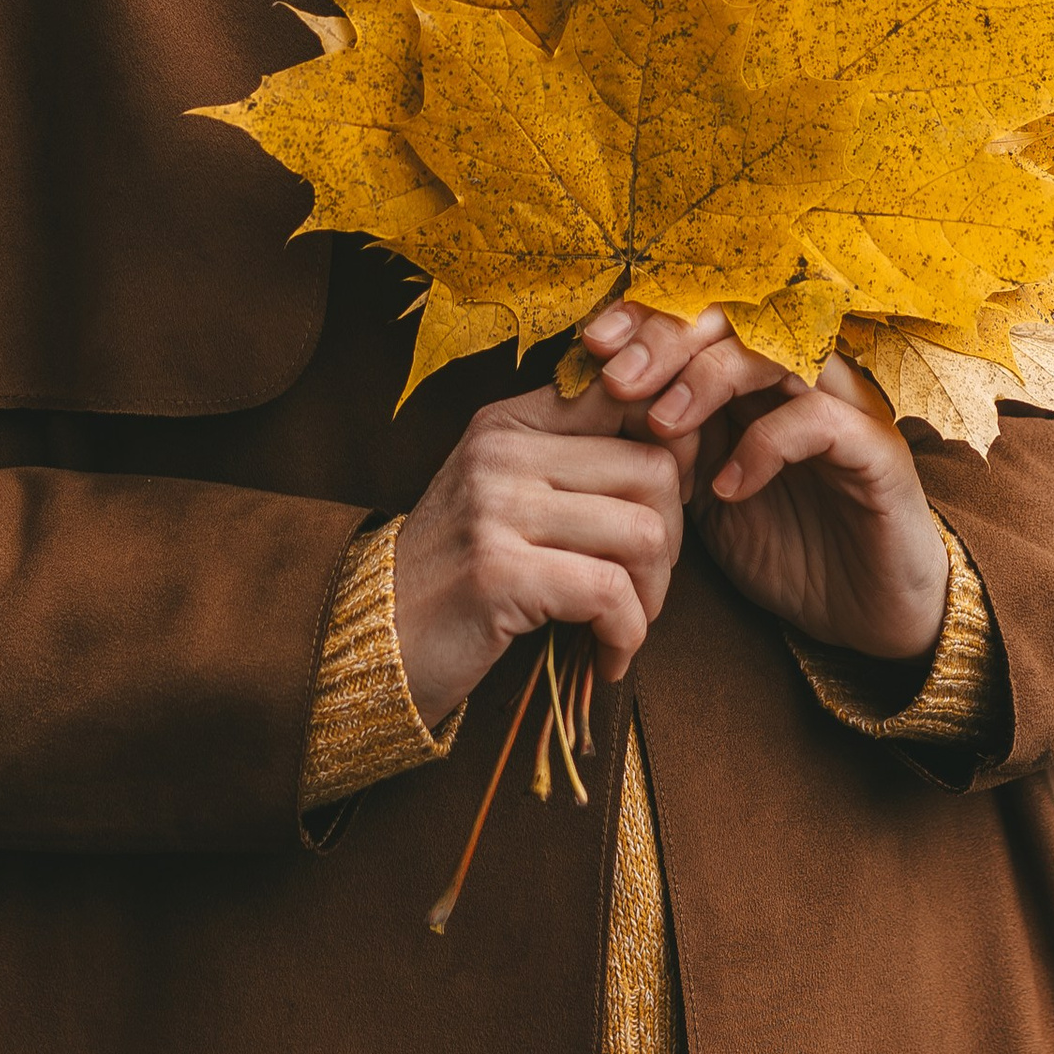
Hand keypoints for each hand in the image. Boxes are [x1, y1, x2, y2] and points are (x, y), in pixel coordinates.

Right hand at [392, 378, 685, 723]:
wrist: (370, 642)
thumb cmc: (458, 577)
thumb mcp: (507, 497)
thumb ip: (575, 464)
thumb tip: (683, 447)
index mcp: (509, 422)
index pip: (627, 396)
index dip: (673, 453)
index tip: (661, 511)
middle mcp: (501, 451)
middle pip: (654, 468)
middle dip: (671, 542)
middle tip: (644, 589)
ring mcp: (495, 508)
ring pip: (645, 531)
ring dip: (652, 596)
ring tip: (623, 625)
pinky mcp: (498, 573)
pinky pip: (610, 593)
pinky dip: (625, 636)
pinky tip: (605, 658)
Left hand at [584, 303, 951, 664]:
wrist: (865, 614)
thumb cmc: (786, 546)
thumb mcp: (706, 493)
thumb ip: (667, 444)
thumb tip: (599, 404)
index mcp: (761, 377)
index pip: (705, 313)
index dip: (648, 315)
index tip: (592, 343)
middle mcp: (806, 376)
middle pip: (739, 315)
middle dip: (670, 337)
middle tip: (618, 377)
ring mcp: (846, 408)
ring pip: (778, 351)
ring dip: (711, 378)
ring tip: (662, 424)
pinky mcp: (878, 451)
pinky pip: (819, 421)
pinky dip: (764, 446)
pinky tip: (726, 488)